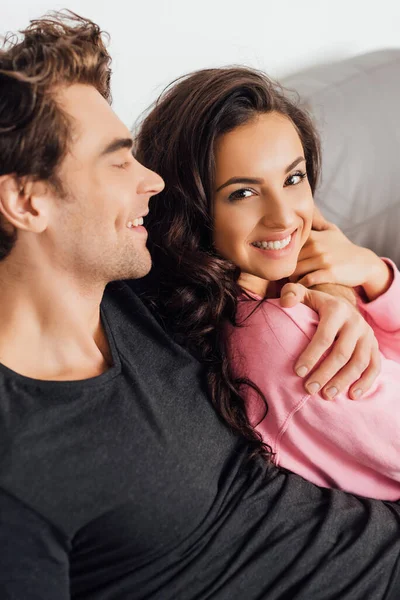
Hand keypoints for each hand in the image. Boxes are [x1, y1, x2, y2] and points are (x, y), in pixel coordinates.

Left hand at [280, 283, 380, 399]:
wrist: (342, 305)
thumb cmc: (316, 304)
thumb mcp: (304, 294)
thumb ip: (291, 293)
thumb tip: (285, 303)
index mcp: (336, 309)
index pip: (324, 336)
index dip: (311, 355)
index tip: (298, 372)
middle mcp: (355, 322)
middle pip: (341, 353)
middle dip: (324, 373)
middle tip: (309, 389)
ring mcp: (367, 335)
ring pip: (359, 362)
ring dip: (343, 381)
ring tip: (326, 396)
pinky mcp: (374, 346)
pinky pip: (374, 367)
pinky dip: (365, 383)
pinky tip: (352, 395)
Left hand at [290, 212, 391, 300]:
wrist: (364, 263)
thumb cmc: (344, 248)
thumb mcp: (331, 230)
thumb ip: (315, 223)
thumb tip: (303, 211)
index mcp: (313, 236)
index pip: (287, 245)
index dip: (282, 255)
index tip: (284, 262)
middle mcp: (316, 246)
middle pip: (289, 259)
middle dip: (286, 268)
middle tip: (287, 275)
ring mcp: (322, 259)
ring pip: (295, 271)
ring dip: (292, 278)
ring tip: (294, 280)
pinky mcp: (329, 273)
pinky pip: (307, 280)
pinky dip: (301, 285)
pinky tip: (303, 286)